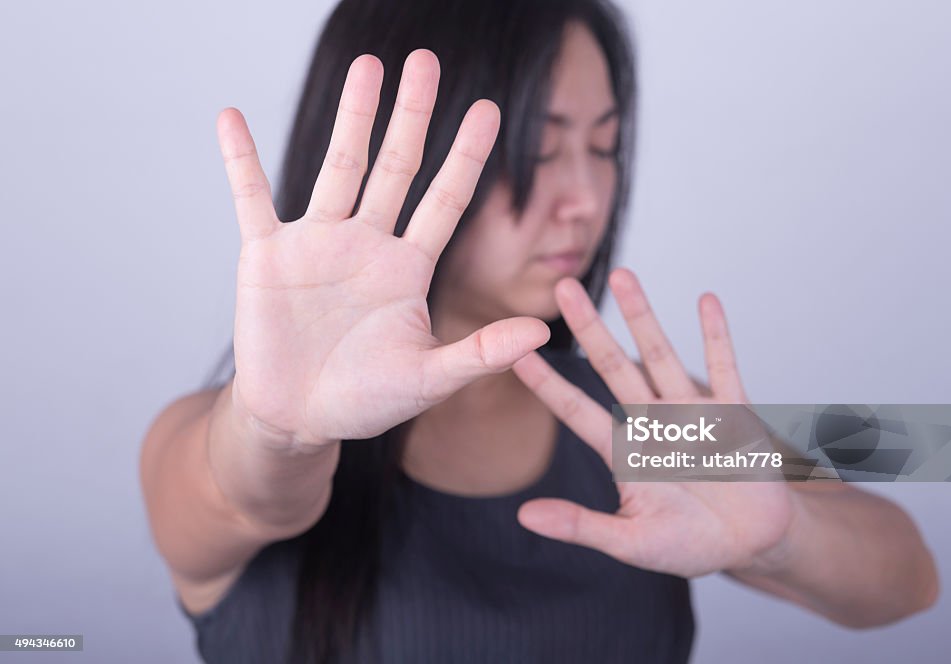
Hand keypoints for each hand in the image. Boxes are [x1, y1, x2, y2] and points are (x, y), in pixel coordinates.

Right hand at [218, 50, 548, 447]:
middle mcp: (367, 245)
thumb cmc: (365, 401)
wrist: (298, 418)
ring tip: (368, 66)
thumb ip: (480, 353)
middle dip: (413, 115)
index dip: (466, 156)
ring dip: (353, 117)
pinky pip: (252, 197)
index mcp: (408, 268)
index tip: (490, 109)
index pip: (445, 200)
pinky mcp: (268, 256)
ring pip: (339, 167)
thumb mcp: (429, 379)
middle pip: (397, 167)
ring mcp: (317, 244)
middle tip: (426, 61)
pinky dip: (241, 160)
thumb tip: (540, 332)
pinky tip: (232, 117)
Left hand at [512, 268, 797, 577]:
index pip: (575, 410)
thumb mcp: (631, 542)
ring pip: (661, 356)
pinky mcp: (733, 414)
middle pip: (613, 367)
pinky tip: (706, 300)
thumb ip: (583, 526)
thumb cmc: (690, 545)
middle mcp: (651, 422)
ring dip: (643, 317)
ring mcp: (691, 413)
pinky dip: (716, 336)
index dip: (546, 383)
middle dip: (589, 328)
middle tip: (563, 288)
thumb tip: (525, 517)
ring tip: (624, 275)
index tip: (513, 352)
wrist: (752, 544)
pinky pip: (724, 368)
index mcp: (623, 452)